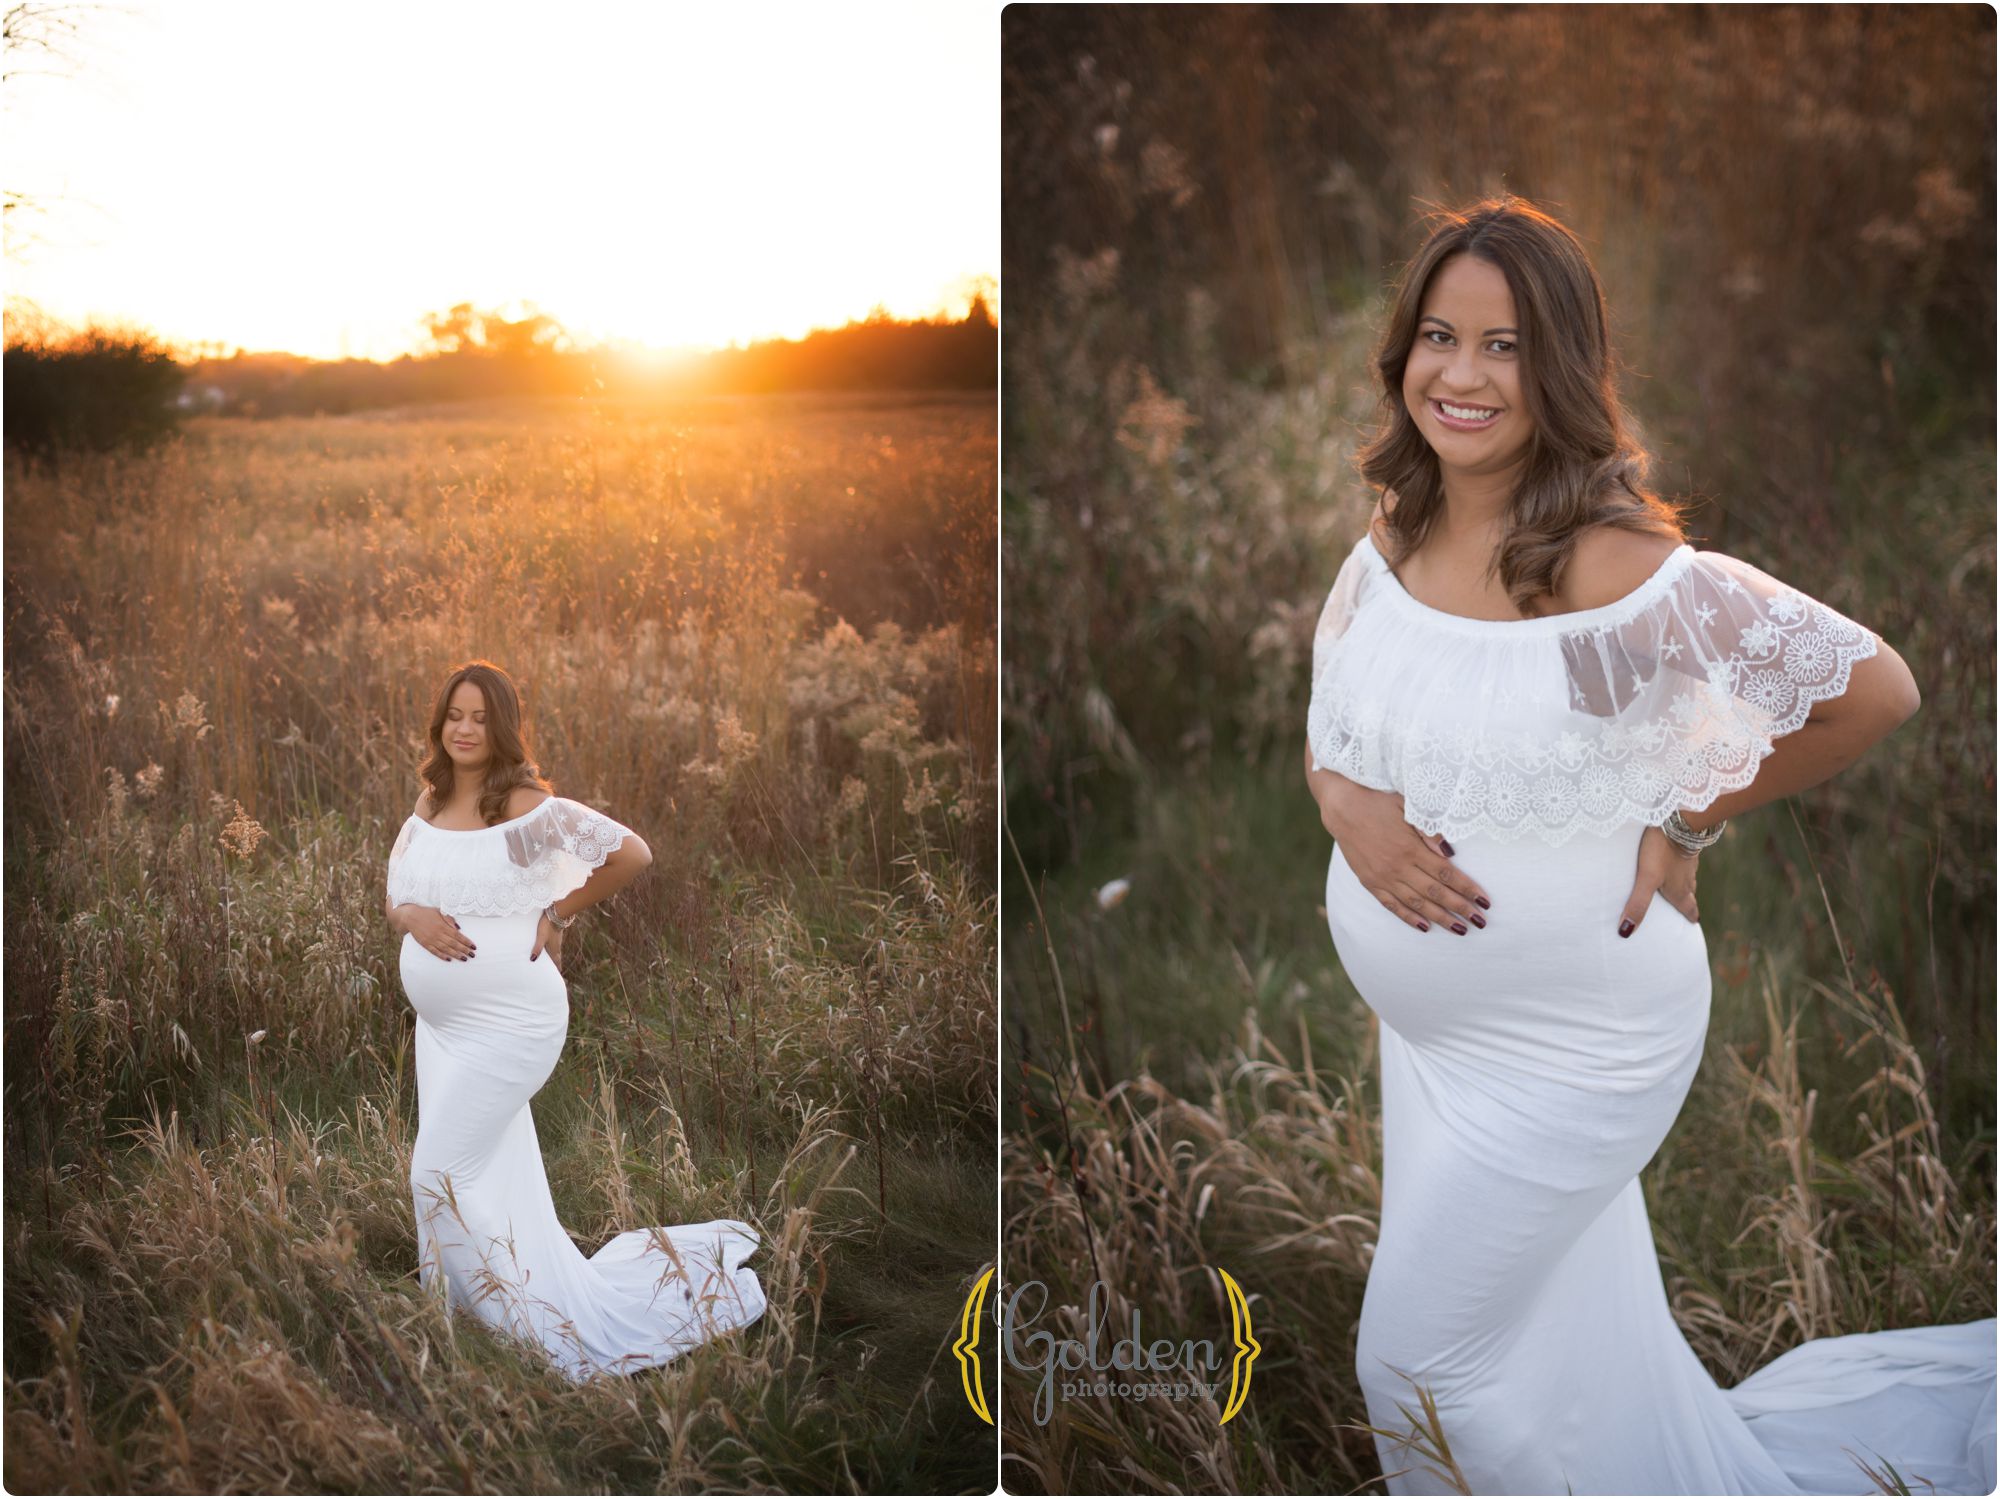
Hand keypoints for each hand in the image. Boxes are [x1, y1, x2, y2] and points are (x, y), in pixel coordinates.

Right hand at [404, 906, 475, 960]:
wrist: (410, 917)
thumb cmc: (427, 913)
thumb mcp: (440, 912)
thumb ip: (450, 919)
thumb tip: (459, 928)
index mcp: (443, 925)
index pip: (458, 935)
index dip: (466, 942)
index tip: (474, 947)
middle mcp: (438, 934)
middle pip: (453, 944)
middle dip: (464, 950)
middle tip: (472, 955)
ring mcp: (431, 939)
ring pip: (445, 949)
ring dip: (456, 955)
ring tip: (464, 959)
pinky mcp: (425, 944)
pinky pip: (434, 951)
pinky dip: (442, 956)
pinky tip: (449, 959)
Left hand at [530, 913, 563, 969]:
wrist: (556, 913)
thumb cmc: (547, 926)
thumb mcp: (541, 938)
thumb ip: (537, 948)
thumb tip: (532, 960)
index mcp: (554, 950)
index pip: (556, 962)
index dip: (557, 969)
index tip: (558, 975)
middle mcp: (557, 947)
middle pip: (557, 958)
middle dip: (556, 965)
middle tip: (554, 971)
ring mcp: (557, 941)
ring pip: (556, 952)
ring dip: (554, 958)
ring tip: (551, 962)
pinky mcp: (556, 935)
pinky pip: (555, 946)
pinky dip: (553, 951)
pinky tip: (549, 948)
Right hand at [1316, 775, 1491, 934]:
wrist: (1342, 807)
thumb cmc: (1379, 802)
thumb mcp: (1407, 808)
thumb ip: (1429, 832)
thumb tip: (1450, 853)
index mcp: (1410, 848)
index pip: (1446, 873)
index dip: (1467, 888)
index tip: (1485, 900)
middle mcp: (1397, 867)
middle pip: (1435, 892)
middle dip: (1460, 908)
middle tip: (1480, 922)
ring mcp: (1382, 877)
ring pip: (1416, 903)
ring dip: (1440, 918)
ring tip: (1460, 930)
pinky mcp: (1370, 882)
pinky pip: (1391, 905)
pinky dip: (1408, 917)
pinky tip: (1424, 927)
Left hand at [1619, 825, 1700, 934]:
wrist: (1679, 819)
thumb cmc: (1661, 852)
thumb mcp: (1647, 879)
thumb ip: (1638, 903)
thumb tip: (1626, 932)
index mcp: (1680, 890)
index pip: (1689, 909)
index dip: (1689, 917)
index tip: (1692, 924)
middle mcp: (1687, 878)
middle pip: (1690, 895)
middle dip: (1687, 904)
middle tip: (1687, 911)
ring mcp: (1688, 862)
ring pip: (1688, 878)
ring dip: (1684, 886)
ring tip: (1678, 889)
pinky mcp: (1684, 846)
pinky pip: (1684, 862)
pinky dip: (1680, 868)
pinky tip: (1674, 862)